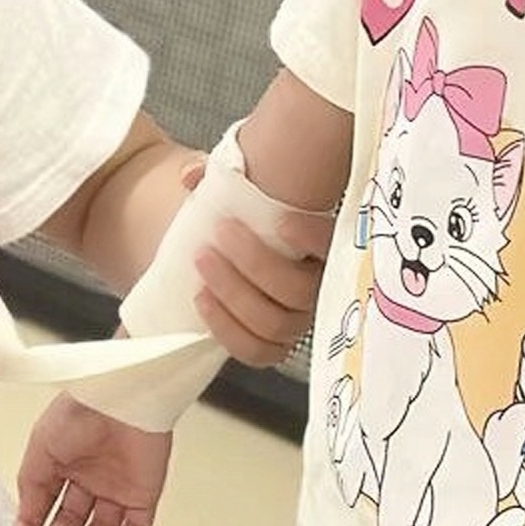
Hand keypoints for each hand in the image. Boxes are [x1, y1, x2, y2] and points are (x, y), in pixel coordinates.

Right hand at [12, 395, 171, 525]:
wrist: (120, 400)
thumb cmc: (81, 412)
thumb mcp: (40, 450)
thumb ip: (31, 487)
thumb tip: (24, 521)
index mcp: (65, 462)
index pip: (49, 502)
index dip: (36, 522)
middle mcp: (92, 476)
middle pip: (75, 519)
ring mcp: (119, 486)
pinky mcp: (144, 493)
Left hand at [183, 157, 333, 366]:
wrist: (225, 249)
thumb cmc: (243, 216)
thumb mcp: (235, 190)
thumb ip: (218, 176)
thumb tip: (191, 174)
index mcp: (323, 246)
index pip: (333, 245)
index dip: (312, 238)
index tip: (281, 222)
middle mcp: (318, 288)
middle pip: (298, 290)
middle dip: (255, 263)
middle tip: (221, 232)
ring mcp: (297, 320)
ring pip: (275, 323)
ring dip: (233, 293)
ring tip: (202, 262)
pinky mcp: (273, 345)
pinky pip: (256, 351)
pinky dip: (226, 328)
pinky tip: (202, 299)